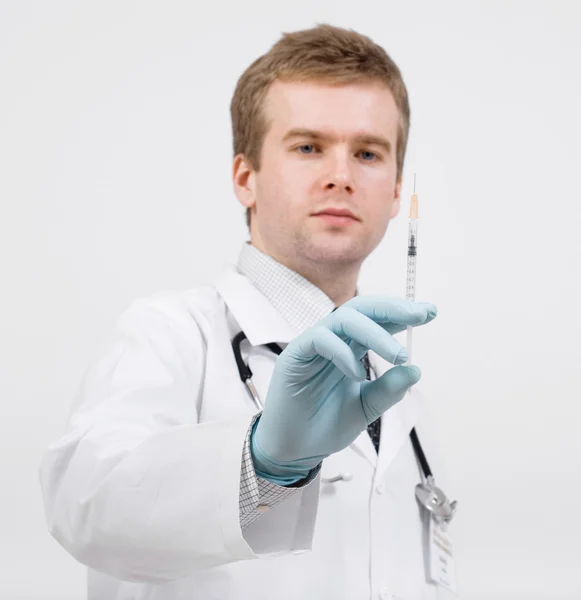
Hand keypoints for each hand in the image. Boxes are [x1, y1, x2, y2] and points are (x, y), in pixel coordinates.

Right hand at [250, 296, 437, 483]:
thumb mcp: (367, 408)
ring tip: (398, 356)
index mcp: (351, 348)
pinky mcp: (295, 355)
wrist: (296, 449)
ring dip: (375, 333)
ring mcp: (313, 345)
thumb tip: (415, 370)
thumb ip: (388, 389)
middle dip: (392, 308)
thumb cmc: (326, 425)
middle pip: (362, 309)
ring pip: (343, 319)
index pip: (377, 321)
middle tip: (419, 314)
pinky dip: (343, 353)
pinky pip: (320, 340)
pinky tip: (357, 374)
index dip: (402, 314)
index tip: (430, 313)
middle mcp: (334, 341)